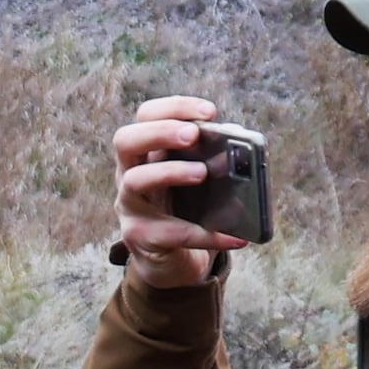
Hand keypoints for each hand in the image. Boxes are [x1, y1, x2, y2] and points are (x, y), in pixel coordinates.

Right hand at [111, 95, 243, 291]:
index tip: (210, 111)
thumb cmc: (188, 211)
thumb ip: (213, 159)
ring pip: (134, 180)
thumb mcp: (199, 180)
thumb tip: (241, 148)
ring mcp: (130, 206)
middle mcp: (129, 174)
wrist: (173, 260)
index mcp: (147, 153)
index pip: (146, 116)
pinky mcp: (139, 237)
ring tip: (202, 174)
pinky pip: (170, 233)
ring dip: (169, 172)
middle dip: (159, 131)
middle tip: (192, 135)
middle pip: (126, 141)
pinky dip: (206, 234)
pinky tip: (235, 237)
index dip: (174, 108)